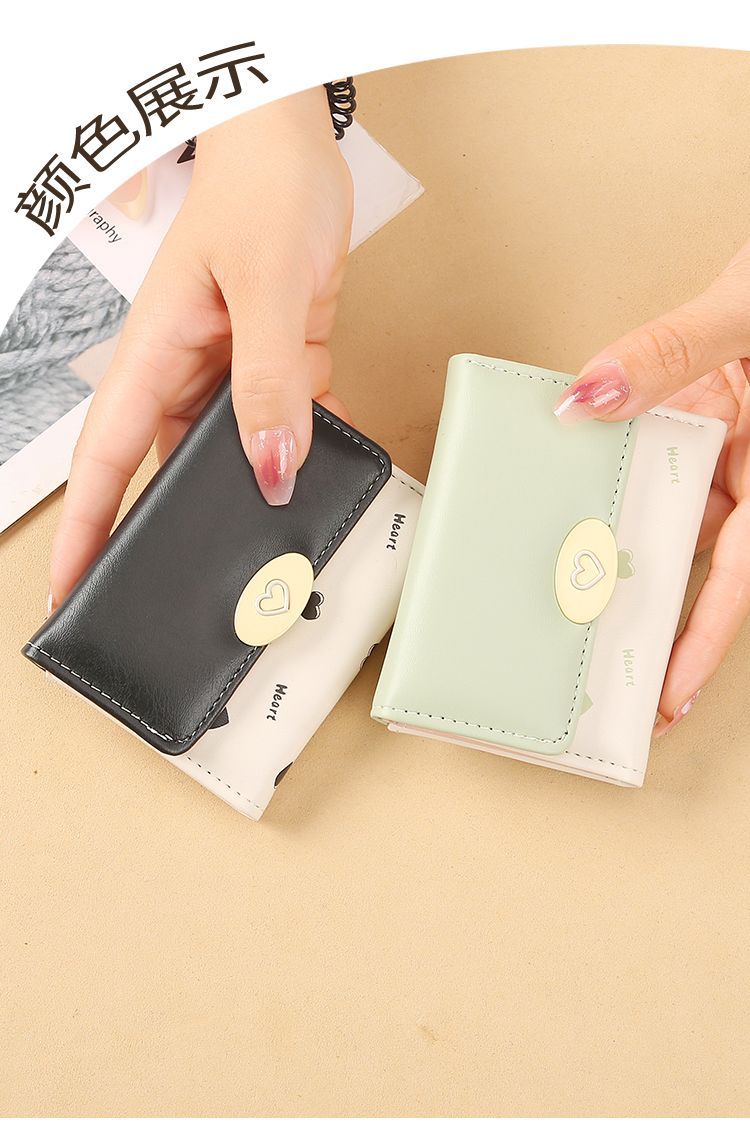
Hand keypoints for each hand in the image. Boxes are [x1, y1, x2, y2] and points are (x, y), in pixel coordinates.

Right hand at [49, 87, 352, 609]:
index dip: (84, 528)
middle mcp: (185, 370)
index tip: (69, 587)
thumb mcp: (265, 288)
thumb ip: (268, 381)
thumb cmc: (261, 189)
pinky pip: (287, 419)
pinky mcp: (274, 362)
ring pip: (235, 449)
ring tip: (277, 532)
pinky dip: (309, 438)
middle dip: (176, 524)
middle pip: (167, 467)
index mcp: (154, 354)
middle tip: (189, 585)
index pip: (107, 459)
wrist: (299, 147)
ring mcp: (230, 370)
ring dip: (255, 481)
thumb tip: (271, 463)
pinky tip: (333, 456)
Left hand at [553, 242, 749, 735]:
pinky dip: (607, 470)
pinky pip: (646, 452)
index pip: (737, 576)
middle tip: (588, 665)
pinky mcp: (697, 410)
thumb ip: (672, 352)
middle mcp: (747, 464)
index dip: (701, 643)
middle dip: (645, 611)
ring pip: (662, 506)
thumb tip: (588, 397)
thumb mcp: (746, 315)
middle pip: (692, 556)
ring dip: (611, 536)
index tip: (667, 697)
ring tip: (553, 587)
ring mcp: (720, 439)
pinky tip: (563, 482)